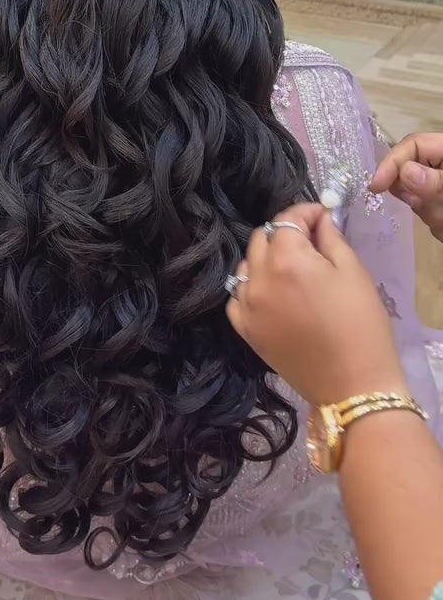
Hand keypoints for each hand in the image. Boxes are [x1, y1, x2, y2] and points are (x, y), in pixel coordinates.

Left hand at [226, 203, 406, 404]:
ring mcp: (247, 305)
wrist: (352, 386)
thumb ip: (331, 239)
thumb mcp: (354, 273)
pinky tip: (272, 294)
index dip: (306, 212)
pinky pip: (237, 296)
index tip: (323, 216)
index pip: (288, 219)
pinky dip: (252, 288)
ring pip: (247, 265)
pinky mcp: (244, 330)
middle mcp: (258, 278)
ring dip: (266, 259)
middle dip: (286, 233)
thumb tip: (319, 219)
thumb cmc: (361, 326)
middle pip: (264, 238)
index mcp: (287, 259)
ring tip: (293, 270)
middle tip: (312, 243)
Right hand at [370, 133, 442, 242]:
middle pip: (410, 170)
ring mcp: (437, 186)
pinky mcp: (438, 204)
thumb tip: (405, 172)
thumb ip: (435, 182)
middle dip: (414, 193)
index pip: (411, 145)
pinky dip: (435, 220)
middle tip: (427, 209)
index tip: (375, 187)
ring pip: (417, 195)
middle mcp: (438, 165)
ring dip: (430, 211)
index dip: (392, 162)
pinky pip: (425, 211)